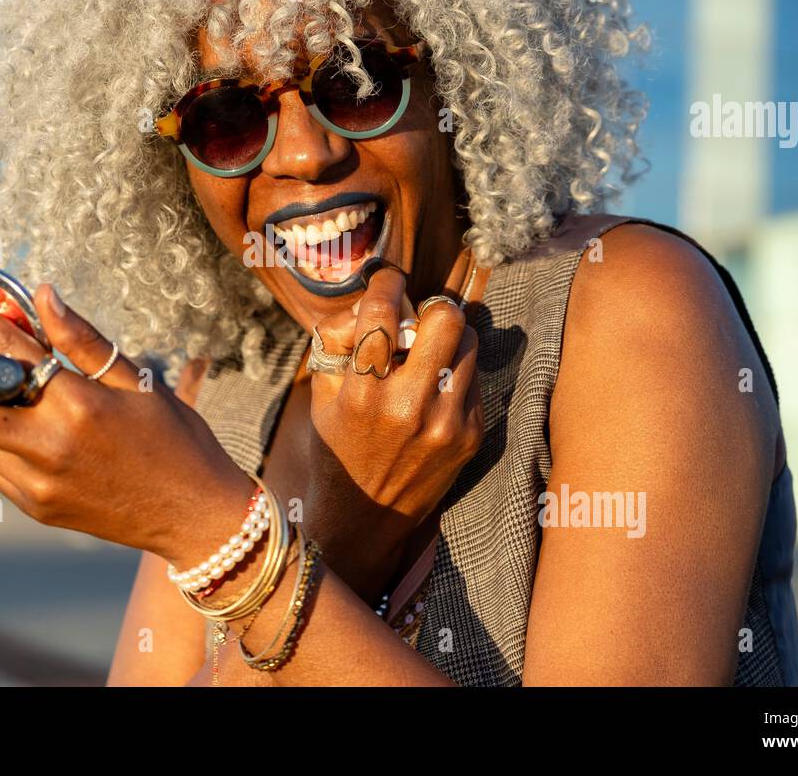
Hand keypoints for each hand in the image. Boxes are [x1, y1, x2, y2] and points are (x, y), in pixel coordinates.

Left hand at [0, 280, 251, 567]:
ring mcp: (38, 484)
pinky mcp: (36, 508)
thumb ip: (83, 340)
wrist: (194, 515)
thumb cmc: (176, 440)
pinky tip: (14, 424)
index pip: (4, 349)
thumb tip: (43, 295)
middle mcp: (49, 447)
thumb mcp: (138, 381)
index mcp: (78, 405)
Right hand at [303, 267, 482, 593]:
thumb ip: (343, 340)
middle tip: (420, 318)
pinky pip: (474, 379)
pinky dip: (456, 374)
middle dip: (432, 308)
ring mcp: (446, 423)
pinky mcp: (471, 436)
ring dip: (448, 339)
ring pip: (468, 344)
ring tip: (429, 354)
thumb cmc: (337, 447)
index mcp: (363, 394)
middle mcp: (409, 407)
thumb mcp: (322, 393)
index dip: (386, 283)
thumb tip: (374, 299)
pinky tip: (435, 392)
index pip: (381, 312)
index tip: (388, 280)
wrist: (366, 517)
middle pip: (445, 318)